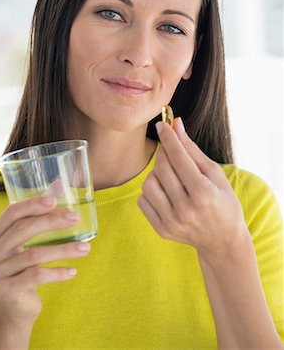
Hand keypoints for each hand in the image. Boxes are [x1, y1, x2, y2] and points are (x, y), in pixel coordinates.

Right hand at [0, 196, 90, 326]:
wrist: (14, 309)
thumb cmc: (23, 268)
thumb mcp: (27, 242)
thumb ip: (39, 214)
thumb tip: (58, 184)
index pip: (11, 213)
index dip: (33, 204)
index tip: (55, 199)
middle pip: (23, 230)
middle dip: (52, 221)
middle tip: (75, 218)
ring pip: (35, 254)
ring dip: (64, 250)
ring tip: (86, 248)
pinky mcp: (7, 291)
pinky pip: (37, 277)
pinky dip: (58, 273)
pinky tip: (73, 272)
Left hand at [138, 118, 249, 262]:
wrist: (222, 241)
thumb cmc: (223, 202)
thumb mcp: (215, 174)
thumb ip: (192, 150)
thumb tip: (176, 125)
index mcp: (203, 193)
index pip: (178, 157)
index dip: (168, 138)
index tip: (162, 124)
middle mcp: (185, 209)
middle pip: (162, 168)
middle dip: (164, 153)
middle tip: (171, 152)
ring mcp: (172, 222)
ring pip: (149, 183)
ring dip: (157, 174)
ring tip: (171, 177)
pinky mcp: (161, 230)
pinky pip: (143, 200)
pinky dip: (152, 191)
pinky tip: (166, 193)